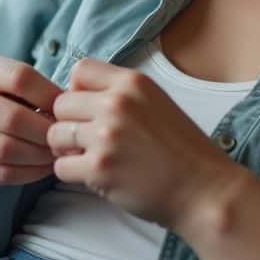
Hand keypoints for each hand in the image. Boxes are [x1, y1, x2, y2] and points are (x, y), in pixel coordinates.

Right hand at [0, 53, 62, 188]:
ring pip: (6, 148)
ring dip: (39, 156)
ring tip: (58, 155)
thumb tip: (76, 105)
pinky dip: (28, 173)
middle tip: (69, 140)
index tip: (70, 110)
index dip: (50, 95)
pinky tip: (42, 169)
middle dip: (47, 132)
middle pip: (13, 117)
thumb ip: (37, 90)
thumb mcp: (10, 87)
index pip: (20, 77)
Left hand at [46, 57, 239, 229]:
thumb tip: (76, 94)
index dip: (78, 91)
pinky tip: (97, 177)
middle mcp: (118, 103)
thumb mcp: (156, 103)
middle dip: (69, 123)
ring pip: (56, 135)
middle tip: (88, 141)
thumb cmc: (181, 150)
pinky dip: (73, 174)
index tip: (89, 110)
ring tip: (92, 159)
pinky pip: (61, 166)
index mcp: (133, 82)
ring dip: (67, 150)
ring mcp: (107, 136)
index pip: (80, 70)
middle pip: (61, 103)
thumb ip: (121, 94)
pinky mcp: (100, 168)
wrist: (203, 189)